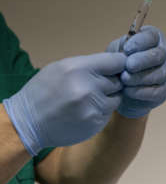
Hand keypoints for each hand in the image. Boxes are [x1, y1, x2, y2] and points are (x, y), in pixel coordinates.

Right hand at [3, 53, 125, 155]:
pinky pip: (109, 112)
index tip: (116, 67)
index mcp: (79, 68)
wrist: (28, 121)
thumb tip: (116, 63)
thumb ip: (90, 64)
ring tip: (88, 99)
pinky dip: (101, 111)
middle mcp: (89, 87)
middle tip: (94, 86)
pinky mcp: (96, 123)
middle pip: (119, 80)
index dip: (119, 64)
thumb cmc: (45, 90)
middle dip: (111, 82)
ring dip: (108, 98)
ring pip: (117, 98)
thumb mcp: (62, 67)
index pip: (118, 61)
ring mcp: (94, 107)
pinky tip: (85, 111)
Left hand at [107, 25, 165, 117]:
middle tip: (128, 65)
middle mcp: (165, 53)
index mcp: (154, 38)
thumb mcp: (117, 51)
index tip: (127, 49)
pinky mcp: (165, 89)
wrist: (121, 88)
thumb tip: (125, 51)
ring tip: (124, 79)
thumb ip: (121, 48)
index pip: (151, 37)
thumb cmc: (120, 64)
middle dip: (142, 60)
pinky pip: (156, 92)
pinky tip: (128, 90)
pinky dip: (140, 91)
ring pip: (158, 74)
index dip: (139, 42)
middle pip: (157, 55)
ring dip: (139, 77)